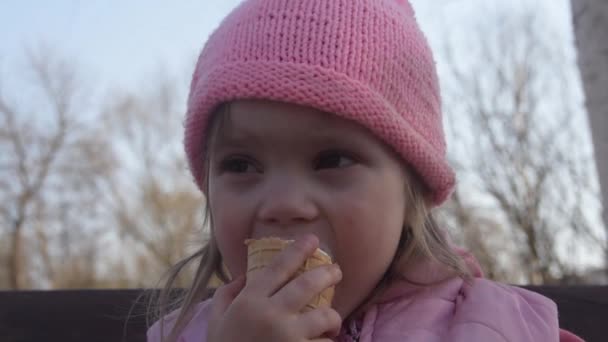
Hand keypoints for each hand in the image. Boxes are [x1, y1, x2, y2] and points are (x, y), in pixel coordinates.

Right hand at [207, 235, 342, 341]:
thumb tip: (246, 274)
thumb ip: (227, 293)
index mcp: (249, 301)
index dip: (298, 250)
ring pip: (324, 316)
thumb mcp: (215, 320)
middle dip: (327, 273)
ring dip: (332, 317)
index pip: (278, 267)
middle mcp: (270, 314)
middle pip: (308, 284)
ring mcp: (287, 337)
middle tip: (336, 271)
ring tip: (332, 319)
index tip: (313, 240)